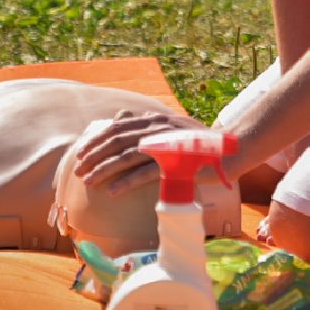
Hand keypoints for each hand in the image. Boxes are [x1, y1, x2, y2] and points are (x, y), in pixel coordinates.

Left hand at [72, 110, 208, 195]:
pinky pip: (145, 174)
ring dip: (104, 170)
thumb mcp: (173, 128)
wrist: (230, 151)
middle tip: (79, 171)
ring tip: (89, 182)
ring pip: (126, 157)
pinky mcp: (175, 164)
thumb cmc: (199, 143)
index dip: (96, 140)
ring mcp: (166, 145)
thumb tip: (127, 118)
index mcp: (155, 120)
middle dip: (94, 156)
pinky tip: (112, 191)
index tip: (82, 153)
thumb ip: (151, 124)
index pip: (117, 127)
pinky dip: (126, 182)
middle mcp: (158, 129)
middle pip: (117, 141)